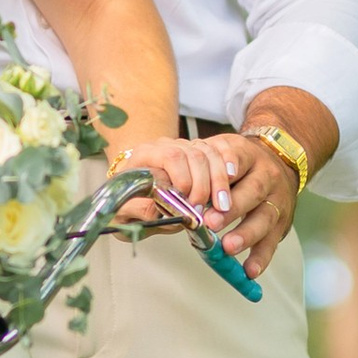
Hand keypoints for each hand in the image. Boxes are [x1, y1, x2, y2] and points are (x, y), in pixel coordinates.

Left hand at [116, 133, 234, 234]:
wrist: (131, 195)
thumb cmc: (128, 203)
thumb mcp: (126, 211)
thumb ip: (142, 209)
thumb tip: (164, 209)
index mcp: (145, 154)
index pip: (171, 157)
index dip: (183, 180)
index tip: (186, 203)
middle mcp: (166, 146)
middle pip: (195, 154)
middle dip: (203, 185)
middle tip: (201, 210)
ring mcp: (184, 148)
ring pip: (209, 154)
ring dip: (218, 181)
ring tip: (220, 205)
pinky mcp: (198, 155)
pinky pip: (218, 152)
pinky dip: (227, 166)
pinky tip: (231, 181)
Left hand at [199, 132, 303, 276]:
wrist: (279, 162)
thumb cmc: (240, 163)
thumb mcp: (222, 152)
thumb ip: (202, 166)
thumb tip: (173, 189)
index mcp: (248, 155)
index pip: (237, 159)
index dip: (227, 170)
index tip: (219, 180)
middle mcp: (266, 176)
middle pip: (252, 190)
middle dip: (232, 207)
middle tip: (211, 222)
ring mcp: (276, 200)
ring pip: (264, 217)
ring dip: (246, 234)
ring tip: (229, 246)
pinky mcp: (280, 223)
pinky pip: (271, 242)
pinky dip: (261, 257)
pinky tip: (250, 270)